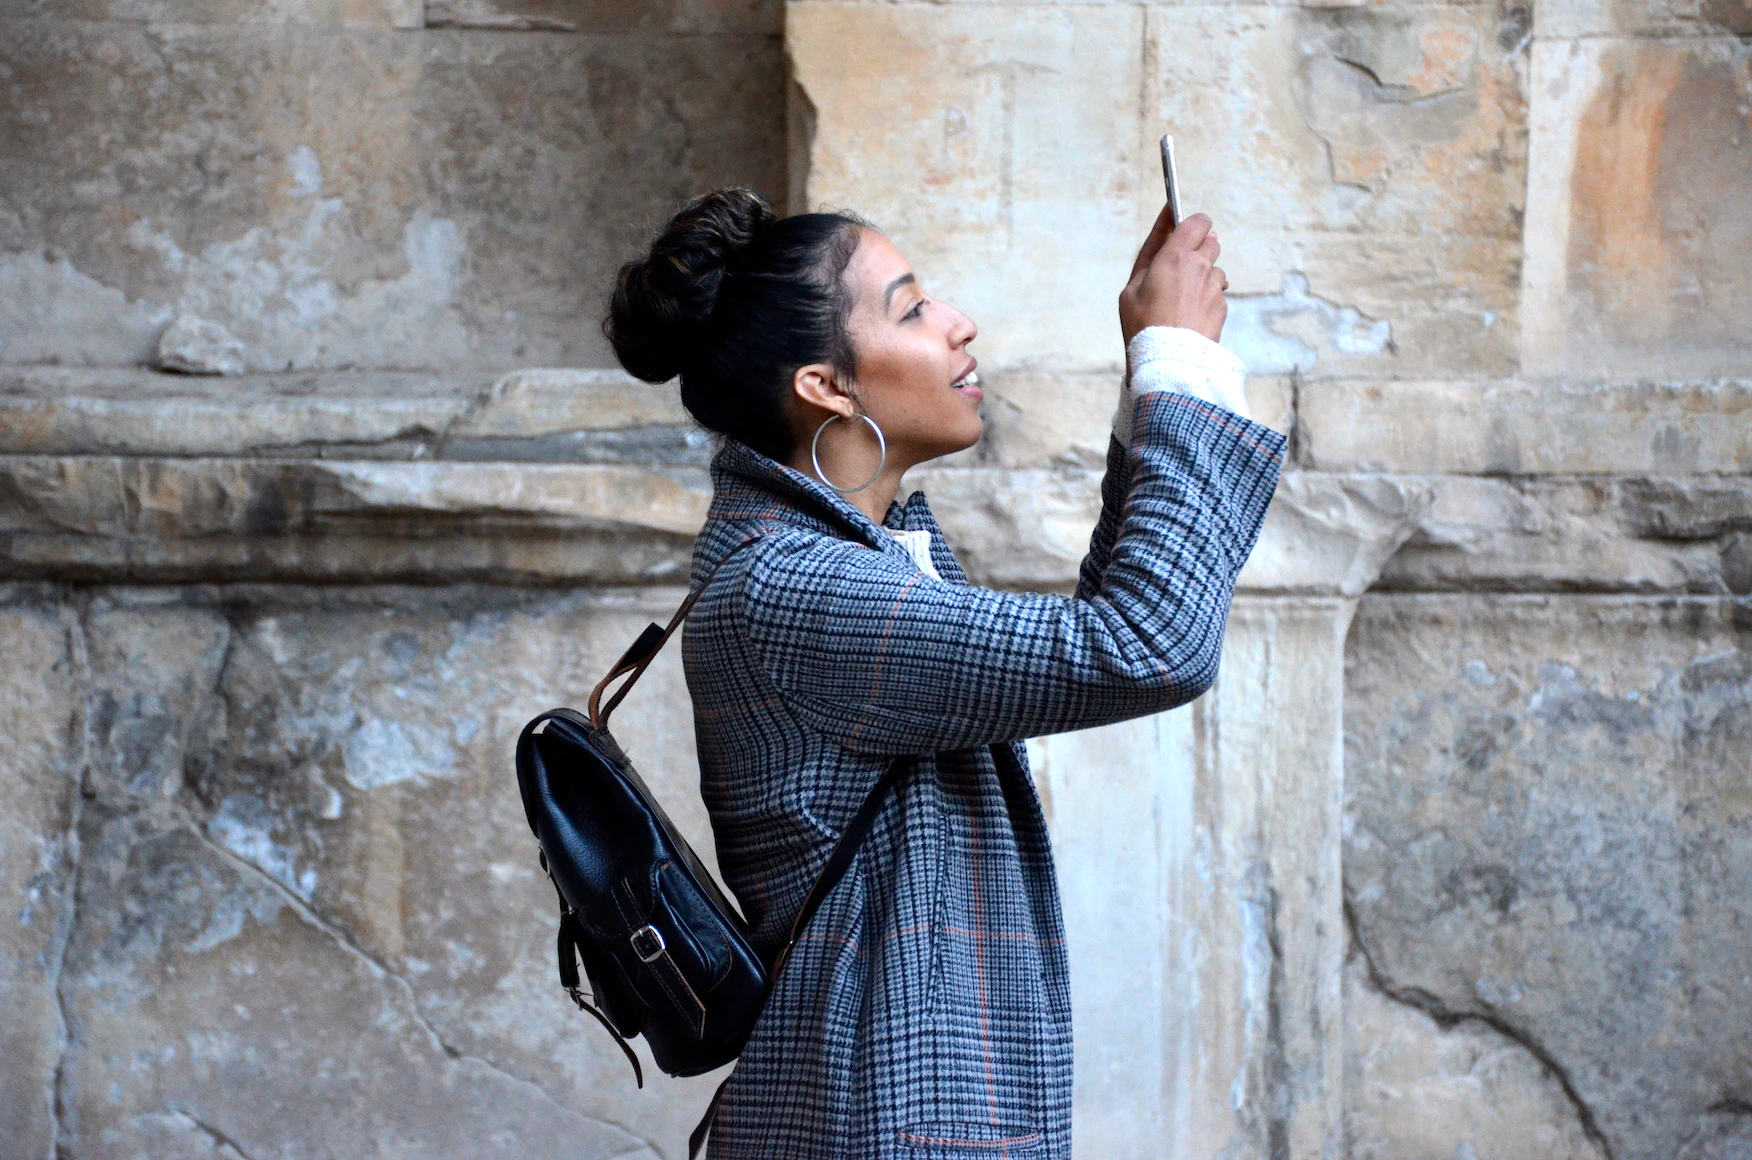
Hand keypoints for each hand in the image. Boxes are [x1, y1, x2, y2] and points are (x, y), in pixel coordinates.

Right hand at [1118, 208, 1228, 345]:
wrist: (1168, 362)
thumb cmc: (1143, 324)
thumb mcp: (1132, 287)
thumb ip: (1152, 254)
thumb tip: (1171, 229)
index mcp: (1175, 256)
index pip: (1197, 221)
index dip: (1192, 223)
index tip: (1183, 230)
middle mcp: (1200, 267)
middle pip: (1210, 242)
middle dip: (1198, 251)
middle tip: (1179, 270)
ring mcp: (1214, 287)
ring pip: (1214, 270)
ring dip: (1202, 278)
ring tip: (1182, 301)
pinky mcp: (1222, 307)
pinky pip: (1217, 294)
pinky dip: (1207, 300)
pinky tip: (1190, 316)